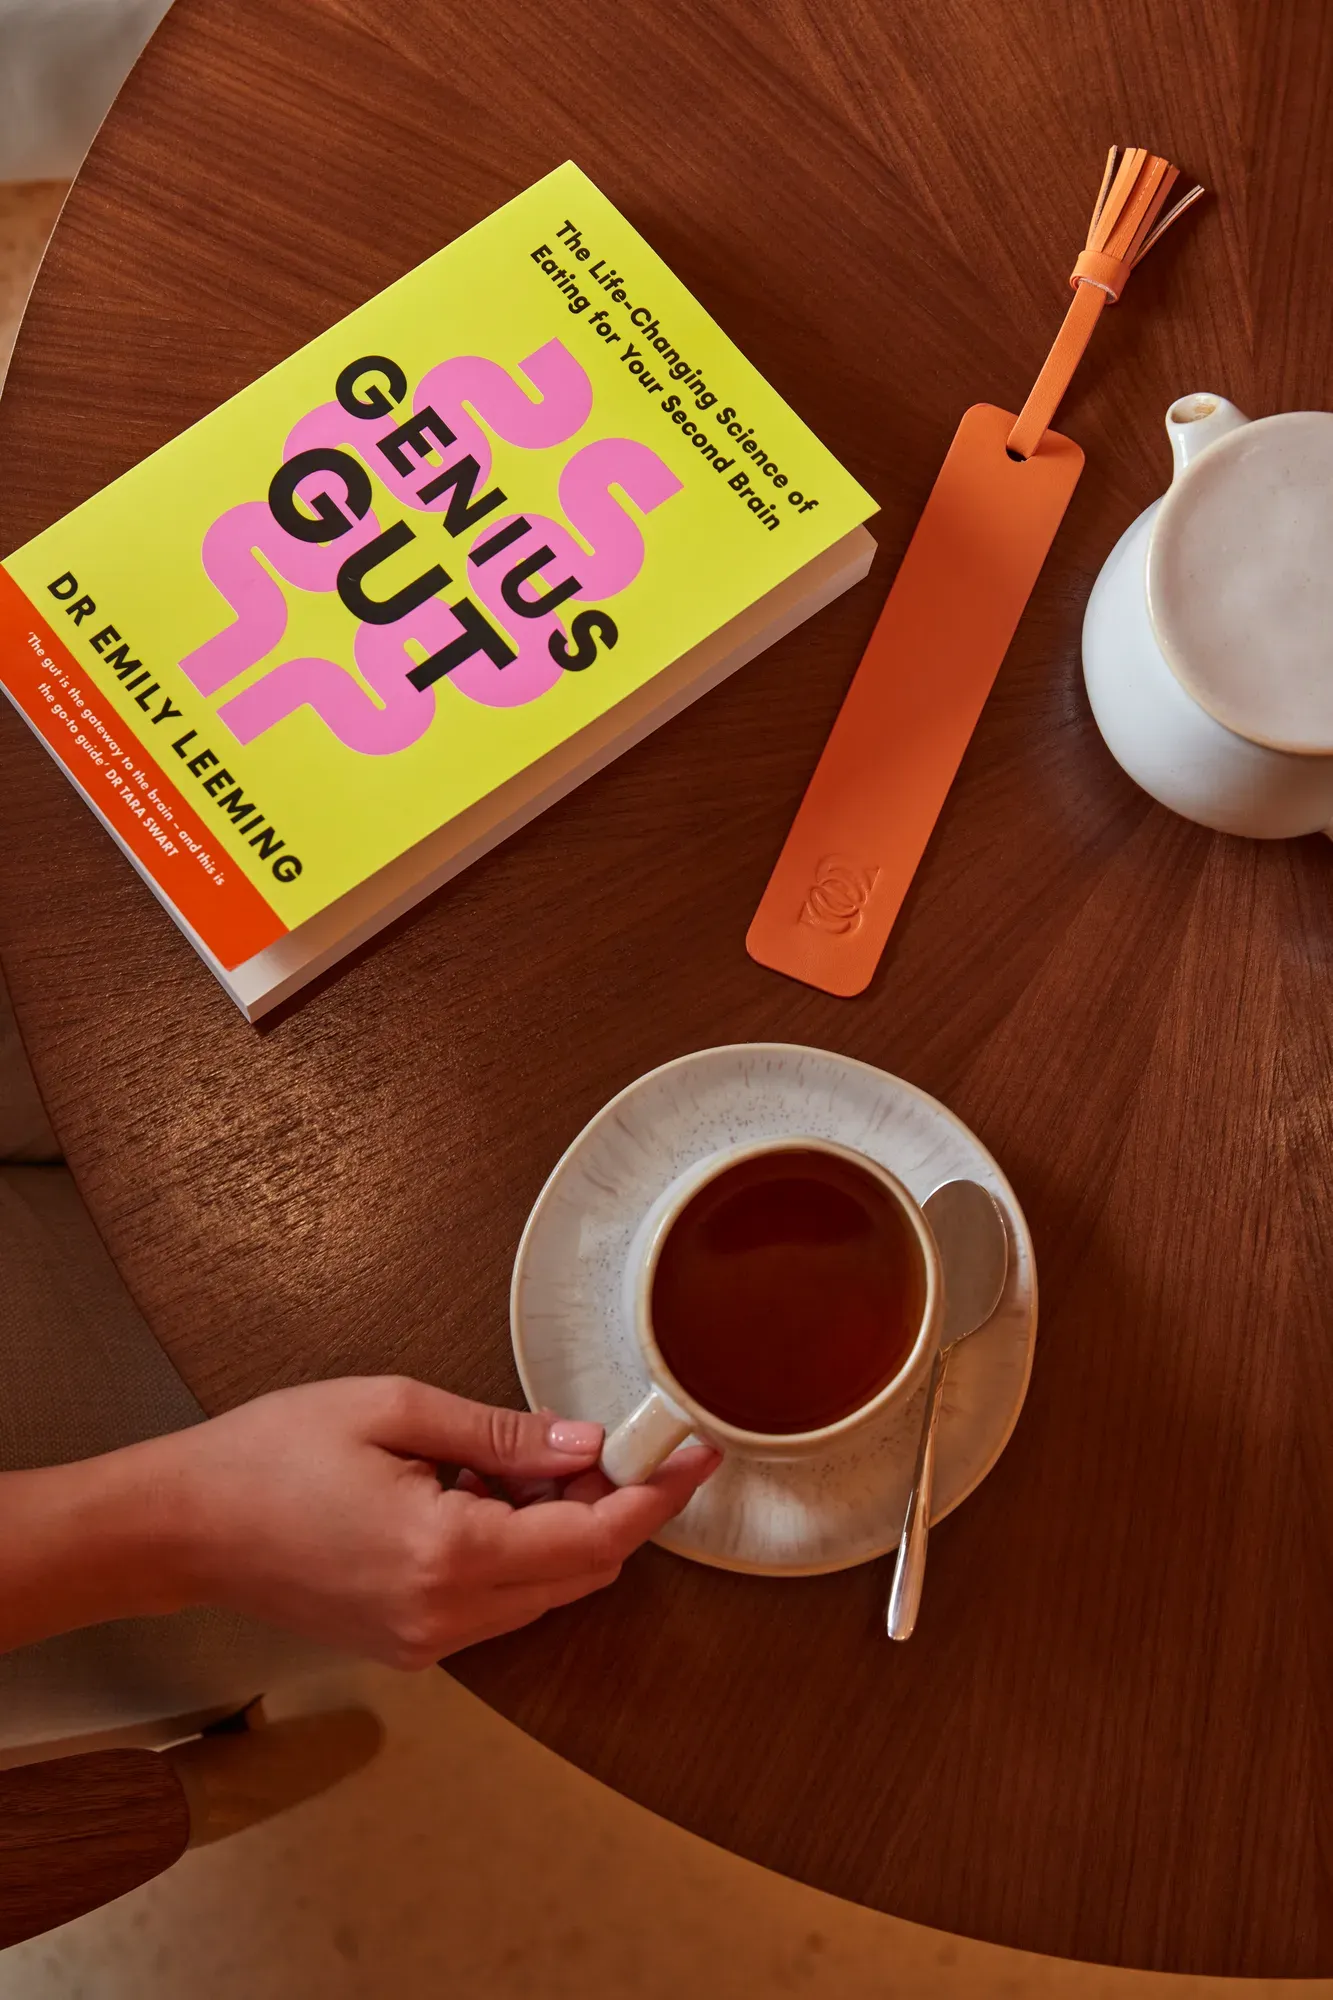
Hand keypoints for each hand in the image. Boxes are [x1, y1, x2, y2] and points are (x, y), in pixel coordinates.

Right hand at [146, 1377, 717, 1667]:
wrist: (183, 1526)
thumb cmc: (270, 1455)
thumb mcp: (394, 1409)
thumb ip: (503, 1436)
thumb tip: (586, 1445)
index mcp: (445, 1555)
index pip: (592, 1540)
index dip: (655, 1496)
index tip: (694, 1456)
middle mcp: (443, 1617)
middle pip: (579, 1573)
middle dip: (612, 1507)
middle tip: (614, 1438)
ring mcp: (426, 1642)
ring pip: (542, 1591)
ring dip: (562, 1528)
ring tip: (529, 1456)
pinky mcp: (409, 1644)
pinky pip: (498, 1601)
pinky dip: (517, 1550)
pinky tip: (484, 1492)